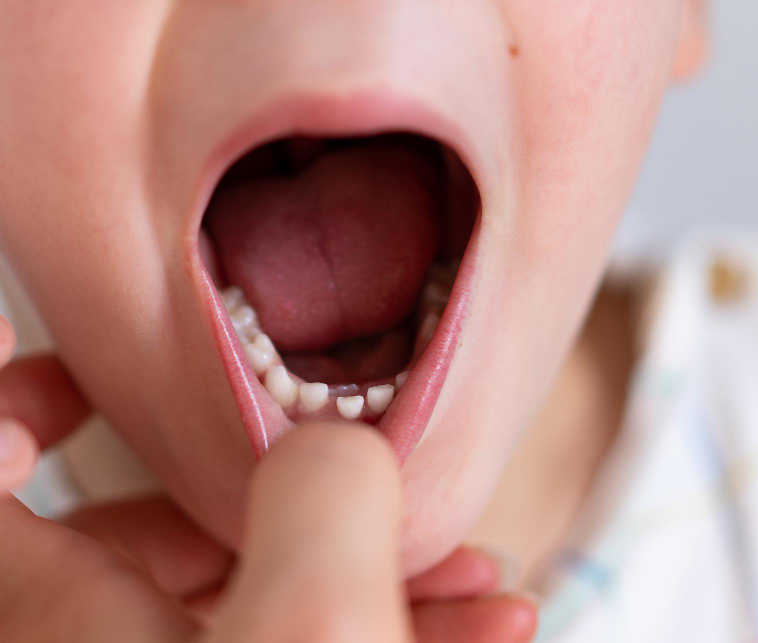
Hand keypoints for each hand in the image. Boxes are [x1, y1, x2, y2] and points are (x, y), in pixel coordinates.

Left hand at [0, 313, 536, 641]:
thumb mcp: (315, 614)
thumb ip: (325, 488)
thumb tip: (339, 448)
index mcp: (68, 614)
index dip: (19, 401)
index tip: (92, 365)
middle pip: (171, 532)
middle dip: (302, 498)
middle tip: (386, 484)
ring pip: (260, 598)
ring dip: (375, 568)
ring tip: (480, 571)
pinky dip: (386, 625)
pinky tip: (486, 621)